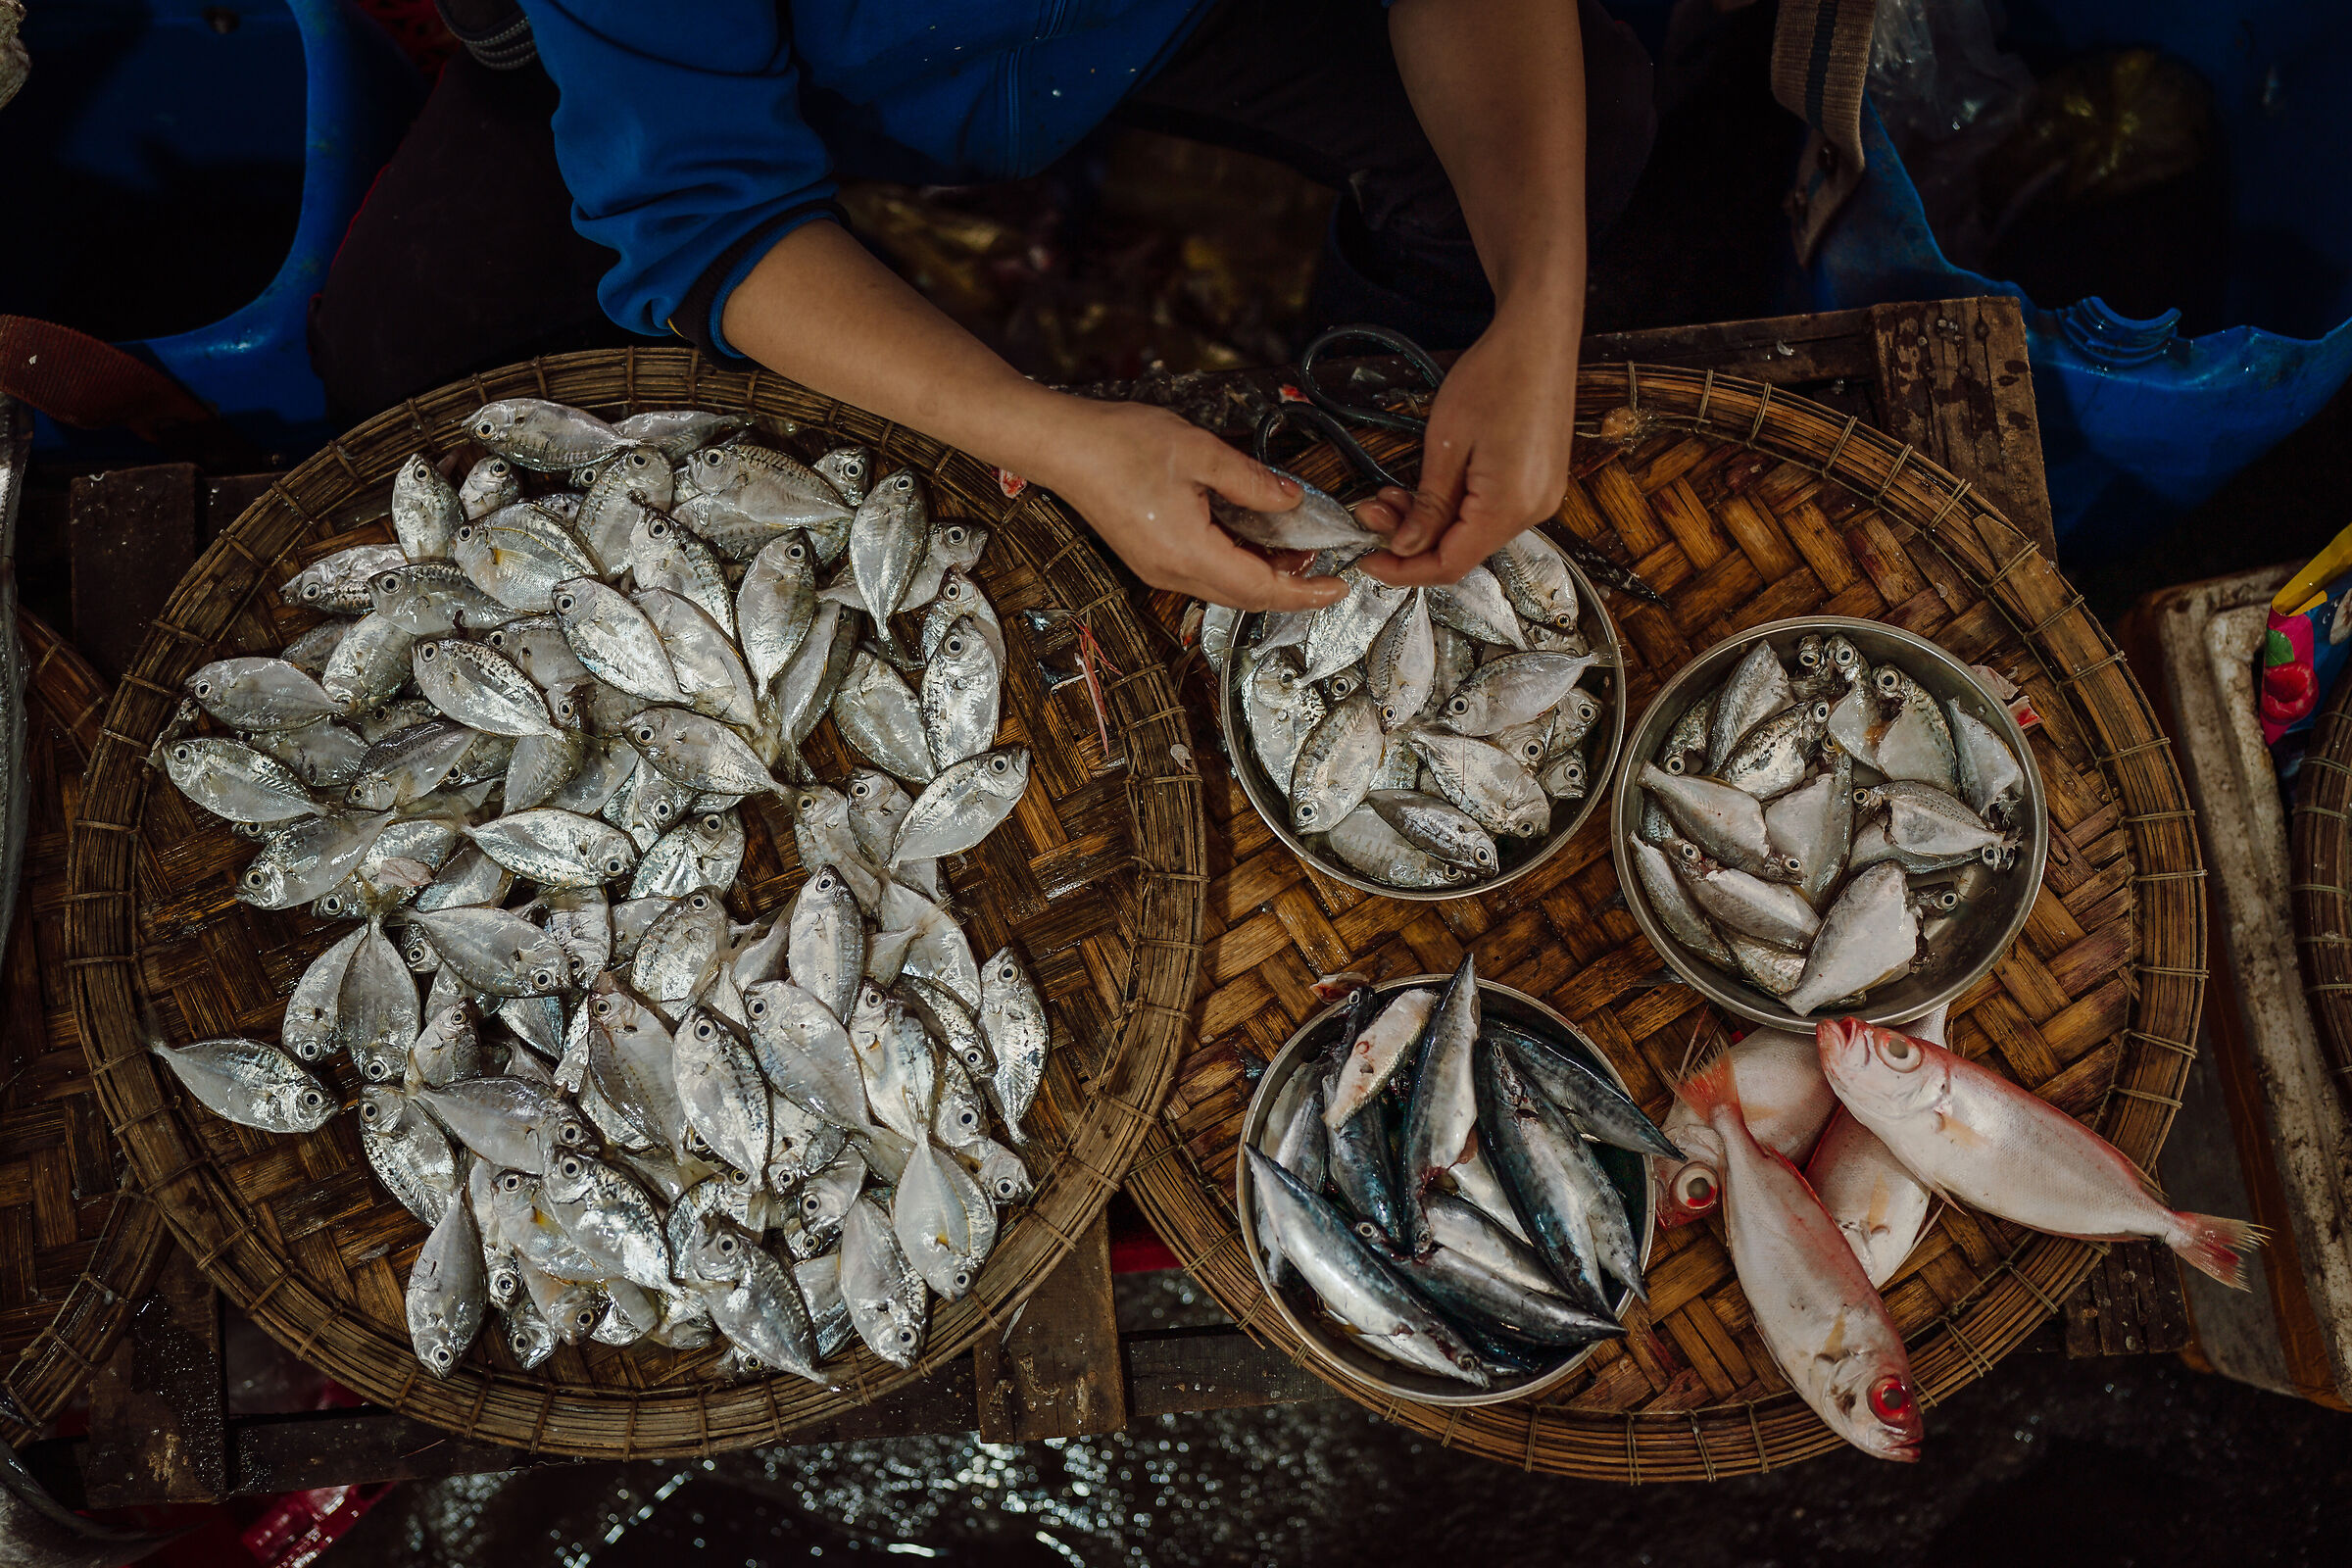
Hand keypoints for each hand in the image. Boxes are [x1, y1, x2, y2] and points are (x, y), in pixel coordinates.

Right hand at [1031, 400, 1348, 611]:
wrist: (1064, 447)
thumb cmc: (1120, 446)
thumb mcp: (1200, 453)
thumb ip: (1253, 481)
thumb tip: (1291, 500)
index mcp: (1188, 553)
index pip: (1261, 589)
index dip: (1305, 593)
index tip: (1338, 587)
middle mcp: (1172, 572)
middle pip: (1245, 597)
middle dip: (1289, 586)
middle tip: (1323, 562)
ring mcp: (1158, 569)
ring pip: (1225, 587)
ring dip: (1263, 574)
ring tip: (1294, 546)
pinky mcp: (1151, 558)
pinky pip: (1204, 573)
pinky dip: (1237, 563)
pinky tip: (1252, 537)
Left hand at [1354, 305, 1578, 586]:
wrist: (1539, 336)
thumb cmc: (1494, 377)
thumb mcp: (1445, 445)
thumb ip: (1428, 506)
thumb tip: (1407, 548)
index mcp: (1510, 506)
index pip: (1449, 564)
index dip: (1404, 571)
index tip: (1368, 560)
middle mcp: (1533, 511)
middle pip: (1461, 551)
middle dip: (1409, 539)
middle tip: (1370, 509)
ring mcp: (1540, 498)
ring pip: (1472, 532)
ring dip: (1428, 521)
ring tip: (1390, 492)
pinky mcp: (1538, 484)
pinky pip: (1489, 512)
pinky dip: (1454, 507)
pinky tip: (1427, 488)